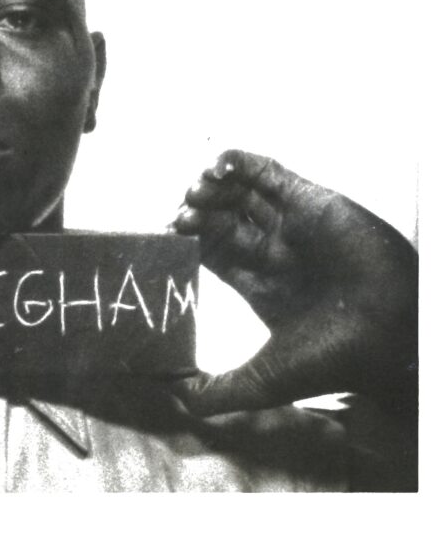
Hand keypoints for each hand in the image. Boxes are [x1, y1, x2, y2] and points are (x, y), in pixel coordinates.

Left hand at [171, 149, 416, 416]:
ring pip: (242, 193)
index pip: (212, 251)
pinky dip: (242, 162)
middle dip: (197, 211)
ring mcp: (293, 224)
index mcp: (261, 283)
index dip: (187, 240)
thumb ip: (215, 393)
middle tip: (180, 211)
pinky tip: (218, 164)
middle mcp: (275, 251)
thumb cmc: (333, 359)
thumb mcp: (262, 383)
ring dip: (212, 186)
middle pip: (222, 218)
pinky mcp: (312, 201)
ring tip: (195, 189)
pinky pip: (271, 173)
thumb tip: (168, 392)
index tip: (166, 235)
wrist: (390, 336)